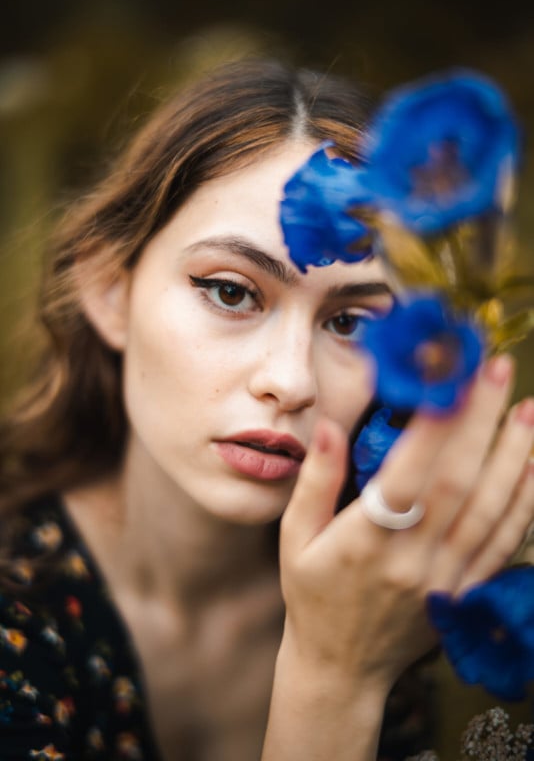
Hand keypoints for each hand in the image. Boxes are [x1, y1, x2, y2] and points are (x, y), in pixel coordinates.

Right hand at [279, 354, 533, 691]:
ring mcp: (444, 580)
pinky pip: (502, 547)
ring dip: (514, 457)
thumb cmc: (313, 596)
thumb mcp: (296, 538)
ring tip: (528, 410)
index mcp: (364, 541)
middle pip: (457, 482)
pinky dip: (523, 506)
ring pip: (489, 512)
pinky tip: (533, 468)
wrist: (341, 668)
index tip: (448, 376)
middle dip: (480, 421)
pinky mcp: (464, 595)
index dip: (432, 424)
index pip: (407, 474)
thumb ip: (315, 480)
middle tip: (495, 370)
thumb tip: (329, 424)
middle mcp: (411, 560)